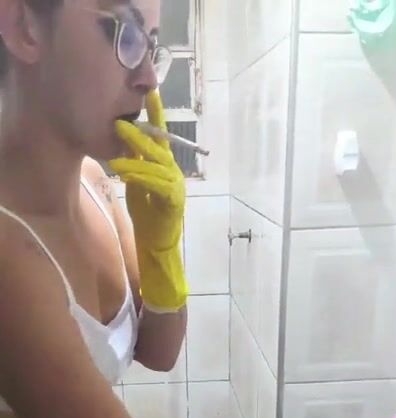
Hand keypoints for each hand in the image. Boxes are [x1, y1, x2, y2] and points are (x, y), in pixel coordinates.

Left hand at [109, 90, 187, 311]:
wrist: (157, 243)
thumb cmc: (147, 213)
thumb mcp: (137, 182)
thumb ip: (135, 163)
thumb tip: (124, 142)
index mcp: (165, 165)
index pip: (160, 135)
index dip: (157, 114)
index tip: (151, 92)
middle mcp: (173, 171)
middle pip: (157, 147)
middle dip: (139, 134)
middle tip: (119, 123)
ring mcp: (175, 185)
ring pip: (155, 166)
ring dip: (134, 159)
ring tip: (116, 154)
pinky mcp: (173, 200)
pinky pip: (156, 185)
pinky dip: (140, 177)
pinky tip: (124, 174)